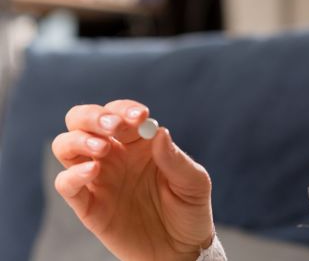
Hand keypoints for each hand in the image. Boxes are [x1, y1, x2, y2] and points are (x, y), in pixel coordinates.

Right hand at [52, 100, 214, 260]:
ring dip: (79, 139)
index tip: (140, 116)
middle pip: (83, 121)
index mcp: (138, 143)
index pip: (120, 113)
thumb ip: (176, 159)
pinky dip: (72, 174)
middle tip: (113, 125)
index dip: (125, 109)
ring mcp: (98, 178)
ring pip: (66, 146)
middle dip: (93, 116)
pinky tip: (93, 171)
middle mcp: (113, 155)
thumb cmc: (190, 210)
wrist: (181, 250)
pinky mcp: (88, 205)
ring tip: (103, 148)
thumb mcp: (194, 182)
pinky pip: (66, 184)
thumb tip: (158, 132)